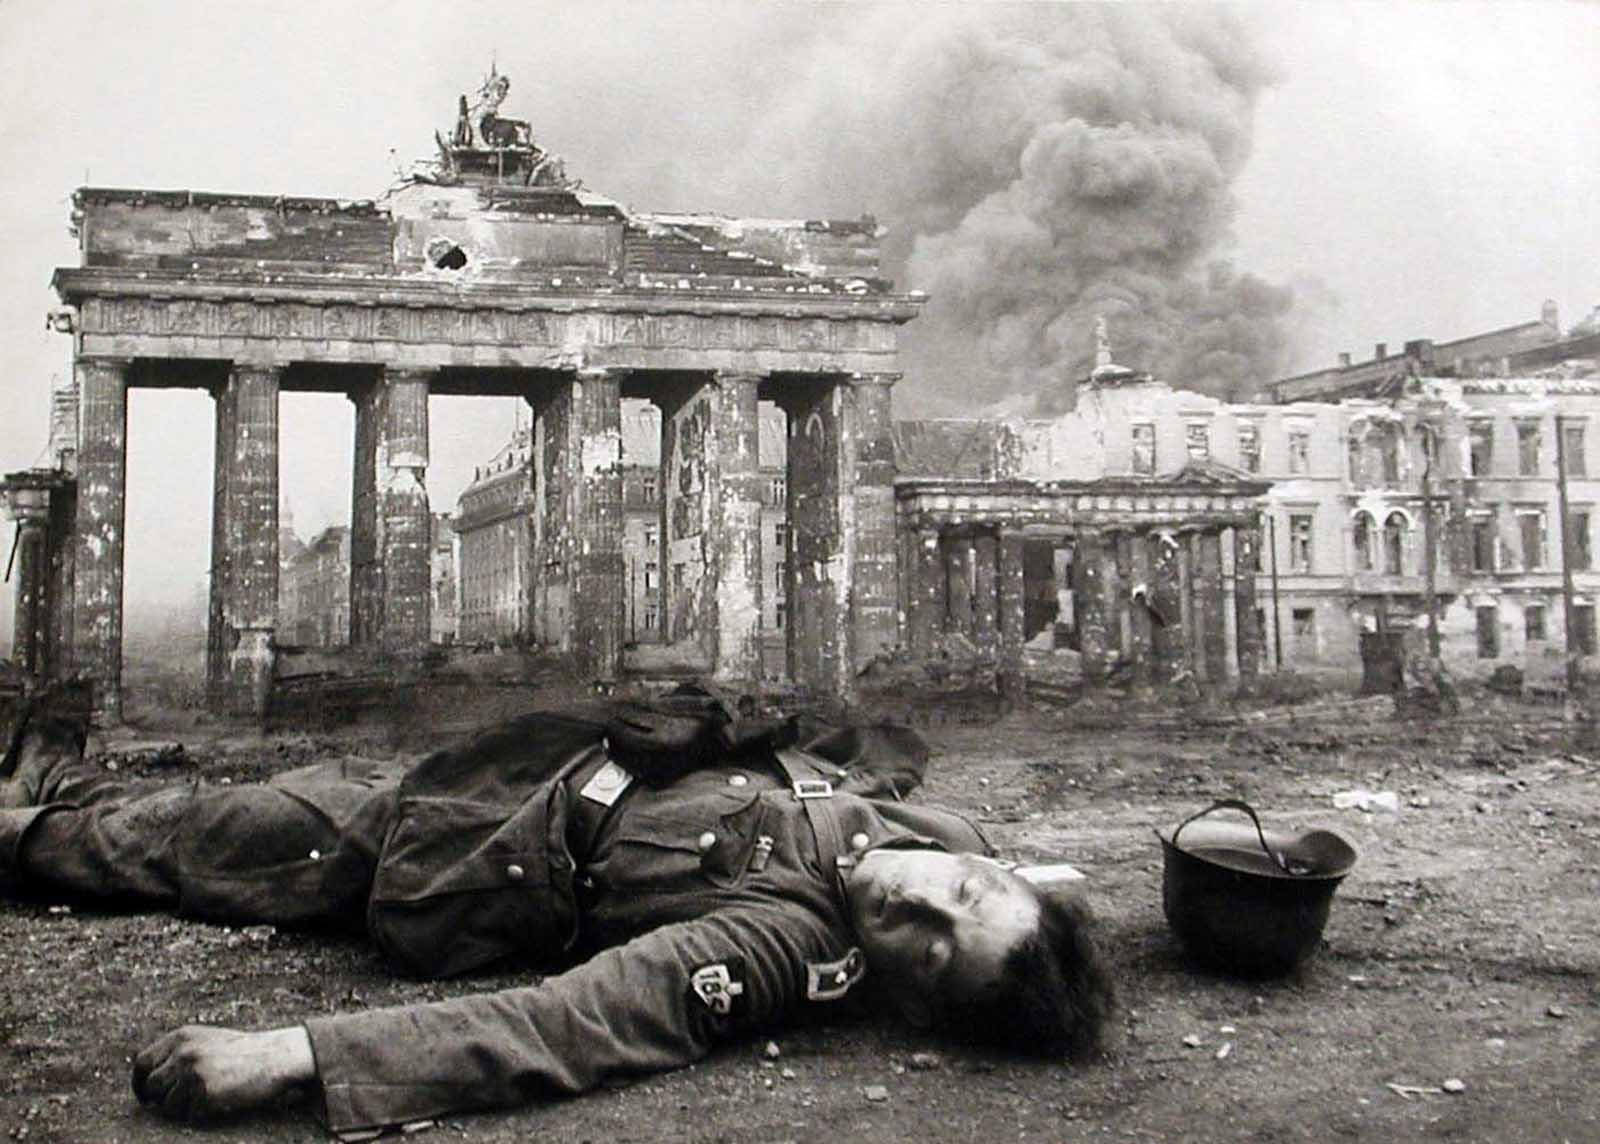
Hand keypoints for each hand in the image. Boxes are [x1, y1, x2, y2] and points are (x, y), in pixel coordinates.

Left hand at [131, 1025, 316, 1120]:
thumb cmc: (243, 1051)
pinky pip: (189, 1115)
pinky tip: (220, 1099)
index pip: (142, 1062)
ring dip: (183, 1108)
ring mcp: (193, 1073)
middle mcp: (184, 1053)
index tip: (147, 1096)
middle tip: (181, 1102)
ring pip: (168, 1105)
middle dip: (163, 1098)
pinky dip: (201, 1113)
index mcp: (182, 1037)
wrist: (276, 1056)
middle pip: (152, 1087)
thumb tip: (149, 1078)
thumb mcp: (207, 1040)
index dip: (141, 1083)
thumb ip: (179, 1051)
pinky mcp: (205, 1093)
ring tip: (208, 1096)